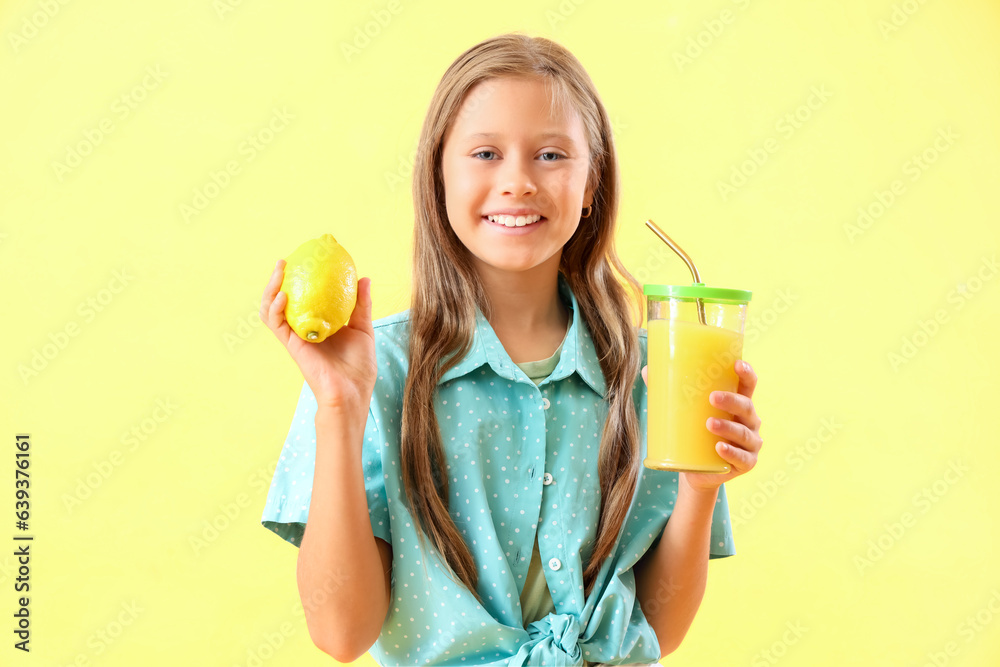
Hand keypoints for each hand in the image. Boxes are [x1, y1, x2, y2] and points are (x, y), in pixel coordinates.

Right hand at [260, 259, 377, 416]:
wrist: (352, 392)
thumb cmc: (359, 366)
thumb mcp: (363, 329)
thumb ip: (361, 305)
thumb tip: (364, 277)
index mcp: (319, 323)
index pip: (304, 298)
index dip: (300, 279)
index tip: (305, 258)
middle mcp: (304, 328)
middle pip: (283, 301)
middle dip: (278, 280)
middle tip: (284, 261)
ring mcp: (296, 336)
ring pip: (272, 310)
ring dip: (270, 289)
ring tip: (278, 270)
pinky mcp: (291, 346)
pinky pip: (276, 324)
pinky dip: (275, 308)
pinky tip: (282, 294)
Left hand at [640, 360, 762, 492]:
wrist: (696, 471)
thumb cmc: (694, 434)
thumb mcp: (686, 413)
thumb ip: (669, 392)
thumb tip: (647, 370)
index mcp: (738, 404)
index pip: (747, 385)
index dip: (747, 373)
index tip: (737, 364)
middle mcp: (749, 422)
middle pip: (746, 407)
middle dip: (731, 400)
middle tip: (712, 397)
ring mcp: (750, 444)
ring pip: (743, 433)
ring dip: (728, 427)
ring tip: (709, 423)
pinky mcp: (746, 464)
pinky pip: (742, 458)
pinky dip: (732, 453)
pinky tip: (720, 448)